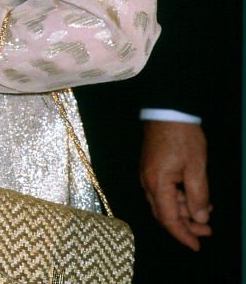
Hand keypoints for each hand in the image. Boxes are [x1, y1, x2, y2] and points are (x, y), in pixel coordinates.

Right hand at [140, 120, 211, 250]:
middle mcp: (147, 182)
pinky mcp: (151, 167)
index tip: (197, 246)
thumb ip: (198, 195)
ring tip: (206, 210)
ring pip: (164, 203)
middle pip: (164, 214)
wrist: (167, 109)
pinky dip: (178, 199)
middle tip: (207, 231)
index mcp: (157, 183)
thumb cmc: (182, 136)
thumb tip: (199, 218)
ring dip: (184, 211)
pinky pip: (163, 191)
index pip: (168, 218)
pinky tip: (193, 196)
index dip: (183, 235)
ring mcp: (147, 174)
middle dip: (185, 225)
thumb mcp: (196, 166)